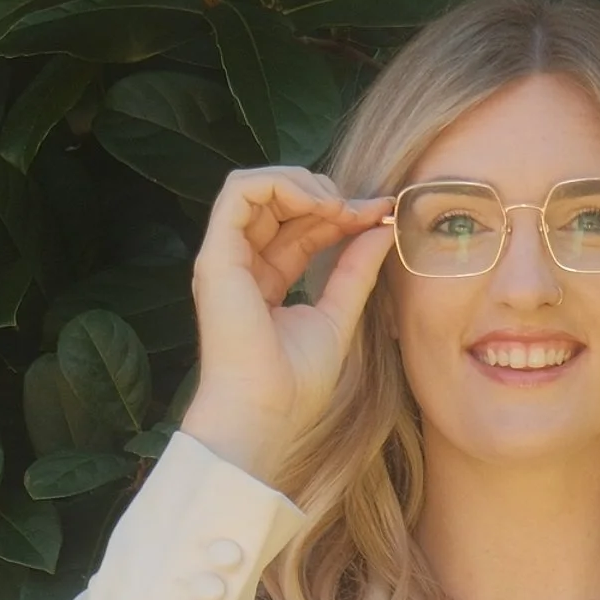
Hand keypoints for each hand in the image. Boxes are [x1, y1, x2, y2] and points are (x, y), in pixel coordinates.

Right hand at [179, 168, 395, 489]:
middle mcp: (240, 264)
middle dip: (327, 194)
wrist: (266, 415)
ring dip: (304, 183)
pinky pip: (241, 190)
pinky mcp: (216, 253)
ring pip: (257, 185)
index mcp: (264, 280)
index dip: (340, 212)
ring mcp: (224, 257)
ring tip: (340, 207)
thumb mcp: (338, 315)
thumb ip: (356, 270)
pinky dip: (282, 184)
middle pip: (280, 201)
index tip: (380, 215)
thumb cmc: (295, 385)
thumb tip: (383, 227)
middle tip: (365, 211)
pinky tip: (320, 206)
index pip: (300, 226)